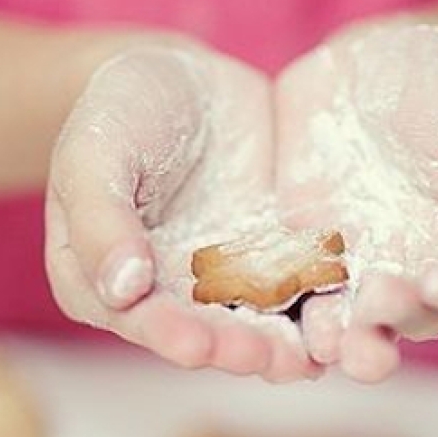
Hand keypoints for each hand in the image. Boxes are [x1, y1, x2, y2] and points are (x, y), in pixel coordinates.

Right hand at [46, 36, 319, 381]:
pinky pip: (296, 285)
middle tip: (264, 357)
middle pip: (201, 332)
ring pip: (253, 321)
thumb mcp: (93, 155)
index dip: (165, 335)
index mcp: (103, 281)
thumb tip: (121, 289)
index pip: (135, 319)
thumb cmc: (118, 111)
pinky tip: (344, 318)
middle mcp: (166, 293)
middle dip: (233, 348)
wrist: (184, 79)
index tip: (193, 344)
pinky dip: (318, 305)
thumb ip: (100, 220)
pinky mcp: (272, 258)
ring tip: (309, 356)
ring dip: (280, 344)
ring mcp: (223, 279)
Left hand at [276, 20, 437, 382]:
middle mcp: (413, 268)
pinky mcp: (301, 250)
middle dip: (395, 318)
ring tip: (331, 343)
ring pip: (349, 317)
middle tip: (381, 303)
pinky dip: (281, 308)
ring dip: (340, 337)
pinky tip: (269, 318)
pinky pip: (291, 287)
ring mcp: (353, 263)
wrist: (370, 61)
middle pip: (409, 314)